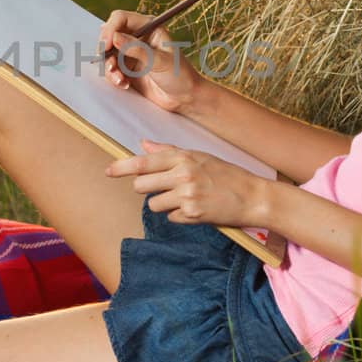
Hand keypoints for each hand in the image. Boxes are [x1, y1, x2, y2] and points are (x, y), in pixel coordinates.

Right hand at [97, 10, 204, 113]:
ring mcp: (131, 53)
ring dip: (109, 66)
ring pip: (108, 53)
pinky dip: (113, 76)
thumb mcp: (159, 61)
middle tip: (110, 64)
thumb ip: (137, 49)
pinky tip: (124, 84)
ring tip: (120, 79)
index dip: (110, 29)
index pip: (121, 18)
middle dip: (106, 49)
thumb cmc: (179, 75)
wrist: (184, 97)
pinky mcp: (127, 68)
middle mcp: (137, 37)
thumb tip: (115, 38)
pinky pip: (111, 68)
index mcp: (149, 27)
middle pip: (109, 34)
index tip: (107, 45)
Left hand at [106, 140, 267, 225]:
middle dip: (146, 189)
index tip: (108, 171)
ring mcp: (186, 195)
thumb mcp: (199, 157)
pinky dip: (179, 216)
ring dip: (164, 204)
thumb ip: (169, 152)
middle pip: (141, 186)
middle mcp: (182, 175)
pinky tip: (196, 209)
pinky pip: (170, 217)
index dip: (122, 167)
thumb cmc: (226, 175)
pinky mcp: (192, 215)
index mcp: (183, 157)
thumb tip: (143, 144)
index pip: (143, 162)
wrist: (253, 196)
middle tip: (162, 188)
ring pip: (153, 204)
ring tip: (185, 198)